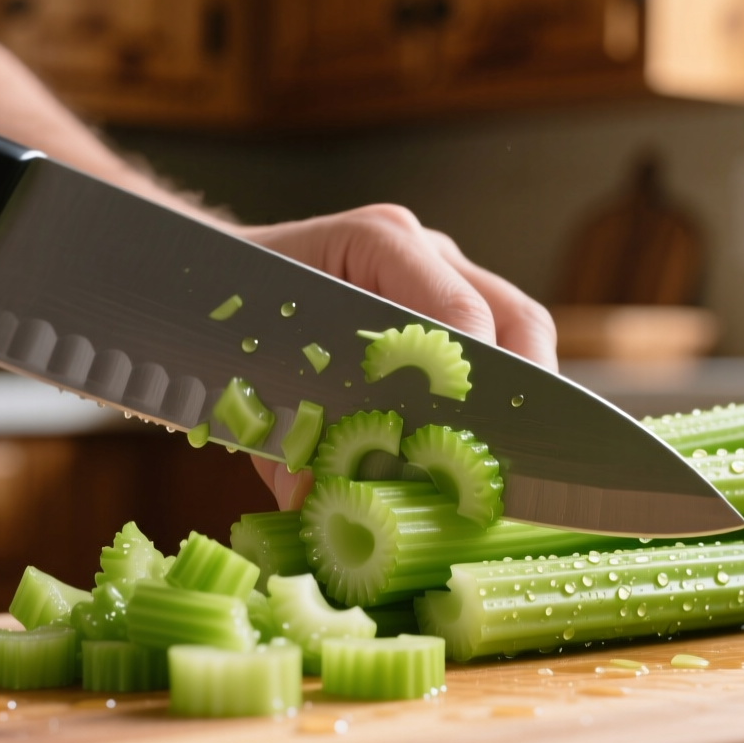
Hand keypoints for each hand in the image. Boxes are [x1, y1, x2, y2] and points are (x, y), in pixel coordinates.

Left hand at [239, 204, 557, 509]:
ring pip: (518, 332)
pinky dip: (497, 399)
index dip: (473, 374)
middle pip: (512, 316)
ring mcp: (444, 278)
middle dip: (522, 390)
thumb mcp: (245, 366)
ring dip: (518, 398)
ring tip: (508, 460)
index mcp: (376, 243)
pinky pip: (496, 350)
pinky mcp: (447, 310)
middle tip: (512, 455)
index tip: (474, 430)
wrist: (220, 273)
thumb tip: (308, 499)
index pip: (458, 306)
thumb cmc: (234, 309)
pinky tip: (482, 449)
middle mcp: (424, 254)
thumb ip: (279, 433)